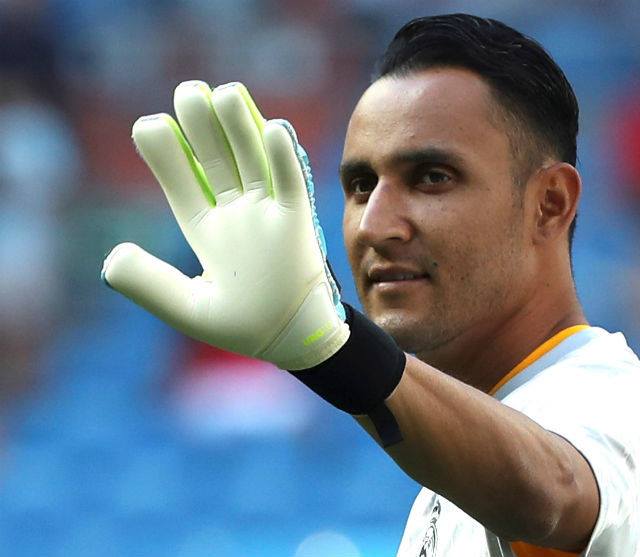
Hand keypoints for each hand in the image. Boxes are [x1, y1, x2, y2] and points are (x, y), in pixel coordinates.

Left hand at [102, 81, 348, 369]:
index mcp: (206, 232)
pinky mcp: (299, 223)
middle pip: (217, 161)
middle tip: (188, 92)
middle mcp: (236, 215)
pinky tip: (274, 128)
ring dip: (241, 128)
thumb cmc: (244, 327)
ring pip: (252, 162)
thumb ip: (149, 285)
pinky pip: (291, 185)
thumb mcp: (189, 311)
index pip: (181, 184)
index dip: (166, 155)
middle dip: (202, 127)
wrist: (296, 342)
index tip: (150, 126)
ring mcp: (268, 215)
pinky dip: (283, 159)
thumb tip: (112, 255)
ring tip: (224, 93)